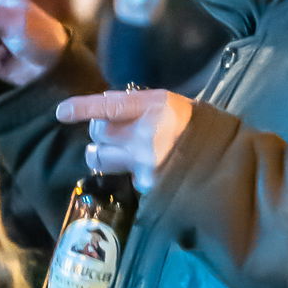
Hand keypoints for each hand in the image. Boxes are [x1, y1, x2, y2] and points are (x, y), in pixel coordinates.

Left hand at [55, 88, 193, 192]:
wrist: (226, 158)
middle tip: (111, 133)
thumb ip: (137, 105)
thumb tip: (105, 108)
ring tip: (115, 153)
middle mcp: (146, 133)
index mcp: (155, 106)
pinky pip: (122, 176)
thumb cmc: (196, 126)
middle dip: (99, 133)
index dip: (82, 108)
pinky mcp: (146, 184)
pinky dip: (126, 171)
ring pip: (100, 158)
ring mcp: (145, 161)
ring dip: (100, 154)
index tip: (61, 112)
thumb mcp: (171, 104)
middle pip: (99, 132)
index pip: (109, 105)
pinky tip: (143, 169)